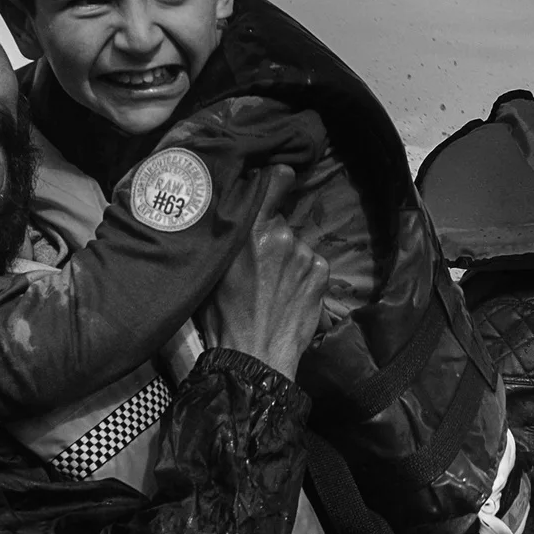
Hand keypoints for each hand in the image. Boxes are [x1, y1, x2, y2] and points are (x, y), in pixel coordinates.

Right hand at [197, 166, 327, 379]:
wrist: (253, 355)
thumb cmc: (222, 315)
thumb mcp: (212, 267)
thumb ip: (228, 234)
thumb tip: (235, 214)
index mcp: (249, 227)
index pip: (275, 178)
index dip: (276, 179)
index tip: (275, 185)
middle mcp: (282, 233)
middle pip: (280, 222)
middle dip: (271, 237)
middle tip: (257, 266)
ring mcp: (305, 253)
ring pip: (296, 246)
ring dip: (287, 259)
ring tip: (271, 288)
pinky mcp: (321, 273)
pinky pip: (312, 264)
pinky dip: (302, 276)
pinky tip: (287, 296)